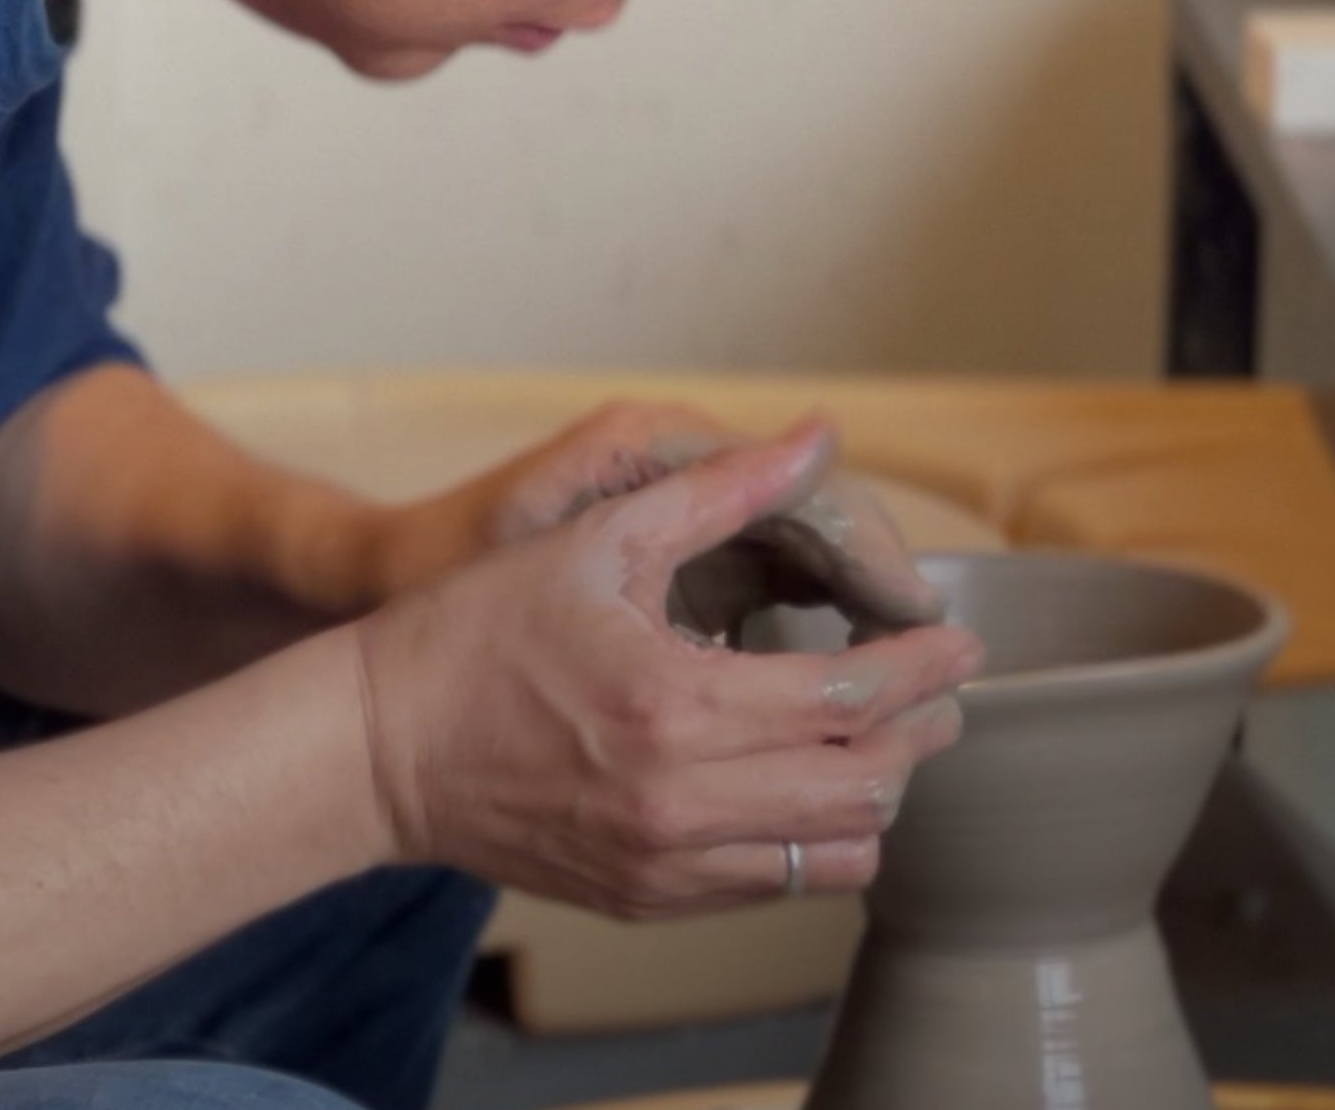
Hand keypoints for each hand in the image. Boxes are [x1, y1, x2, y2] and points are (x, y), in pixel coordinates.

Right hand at [354, 422, 981, 917]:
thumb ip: (721, 491)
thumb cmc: (475, 634)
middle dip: (920, 732)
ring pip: (832, 854)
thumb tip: (815, 436)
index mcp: (677, 704)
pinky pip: (772, 888)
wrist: (376, 749)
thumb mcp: (598, 542)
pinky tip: (806, 786)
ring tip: (879, 740)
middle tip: (936, 689)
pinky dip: (814, 842)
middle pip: (864, 784)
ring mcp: (665, 861)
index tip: (958, 642)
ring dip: (875, 795)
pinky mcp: (646, 898)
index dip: (924, 668)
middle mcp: (681, 799)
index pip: (852, 698)